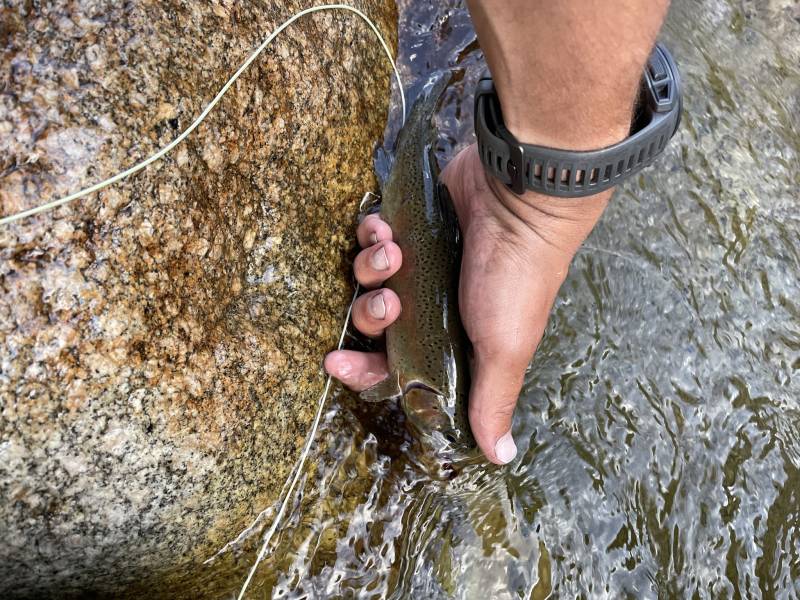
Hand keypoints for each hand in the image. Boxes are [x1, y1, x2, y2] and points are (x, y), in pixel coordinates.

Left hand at [325, 144, 609, 463]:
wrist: (519, 202)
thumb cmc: (515, 280)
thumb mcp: (504, 349)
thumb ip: (491, 400)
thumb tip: (500, 457)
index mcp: (450, 342)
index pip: (394, 369)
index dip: (363, 370)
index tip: (335, 362)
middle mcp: (430, 306)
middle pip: (372, 324)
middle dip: (370, 315)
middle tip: (389, 303)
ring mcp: (419, 264)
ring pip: (367, 279)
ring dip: (370, 269)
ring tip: (392, 253)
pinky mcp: (411, 226)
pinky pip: (370, 236)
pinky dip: (370, 234)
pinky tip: (385, 228)